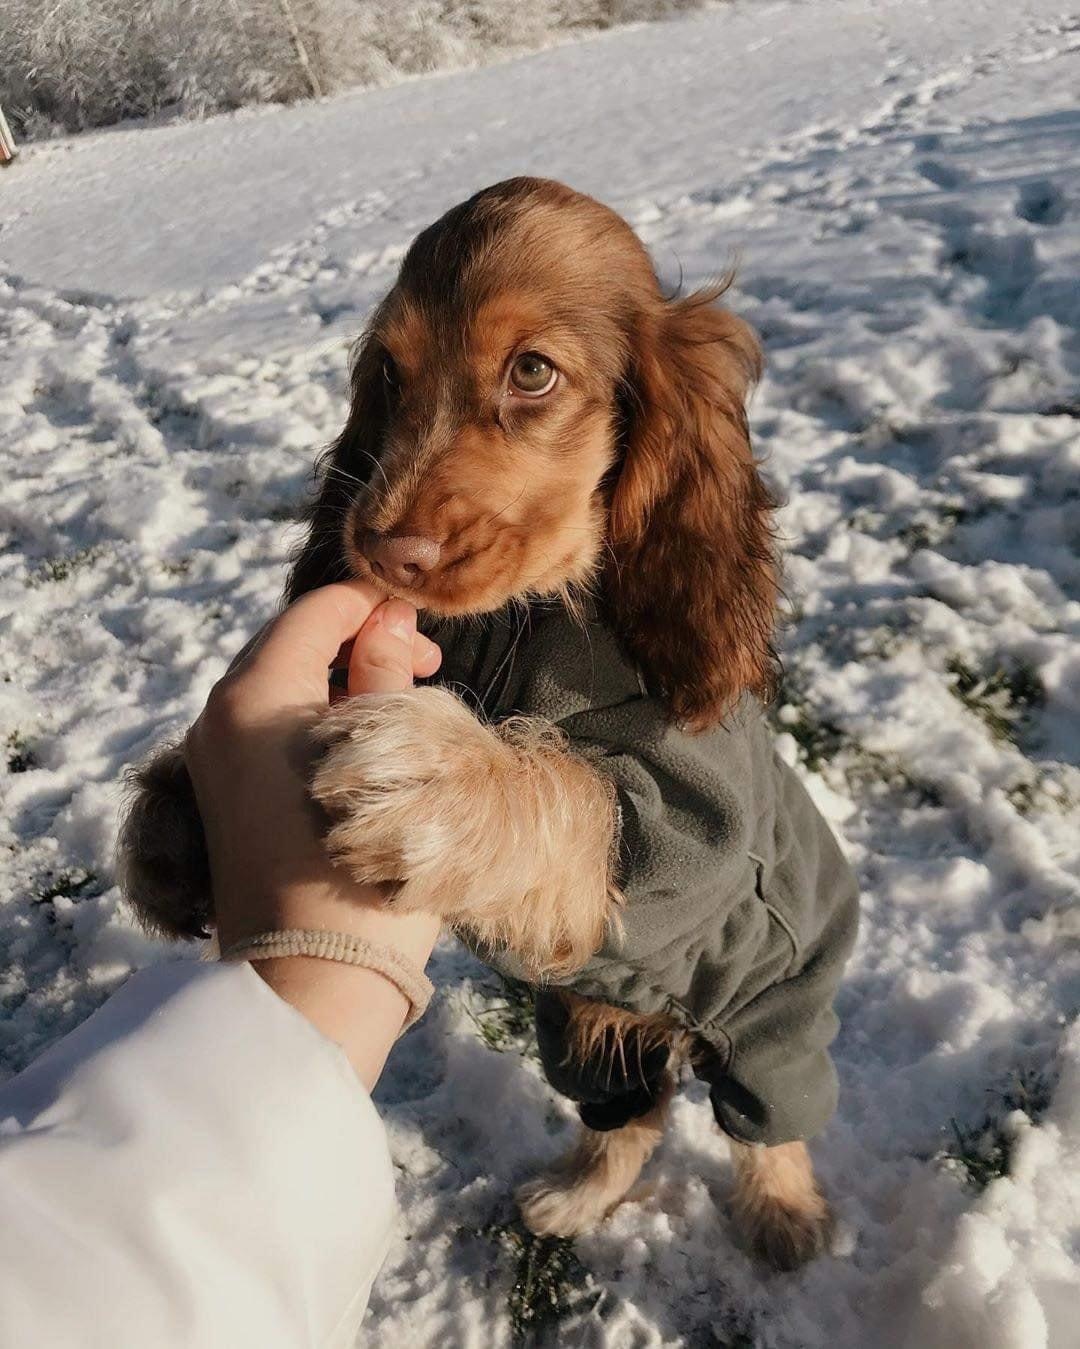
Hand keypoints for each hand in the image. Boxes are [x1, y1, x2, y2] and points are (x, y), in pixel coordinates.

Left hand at [184, 582, 442, 1084]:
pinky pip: (267, 724)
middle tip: (423, 661)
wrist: (313, 979)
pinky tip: (363, 735)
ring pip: (278, 683)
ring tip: (401, 696)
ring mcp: (214, 759)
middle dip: (355, 638)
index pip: (315, 611)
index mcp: (254, 697)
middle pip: (289, 642)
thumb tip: (390, 621)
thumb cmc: (365, 864)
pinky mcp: (222, 794)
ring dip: (337, 676)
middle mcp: (219, 717)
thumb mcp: (391, 753)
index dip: (373, 602)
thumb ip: (386, 673)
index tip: (425, 617)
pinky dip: (313, 713)